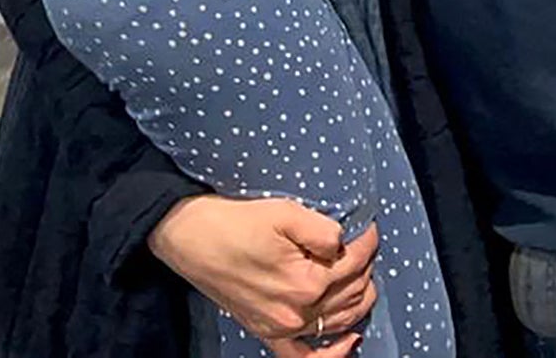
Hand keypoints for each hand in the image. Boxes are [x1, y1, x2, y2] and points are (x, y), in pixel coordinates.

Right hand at [149, 195, 378, 354]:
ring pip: (339, 321)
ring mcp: (282, 327)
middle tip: (361, 246)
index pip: (354, 262)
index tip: (367, 227)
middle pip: (352, 292)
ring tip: (361, 276)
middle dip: (365, 266)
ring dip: (357, 299)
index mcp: (305, 281)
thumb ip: (323, 230)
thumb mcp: (284, 212)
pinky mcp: (267, 332)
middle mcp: (297, 312)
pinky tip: (349, 340)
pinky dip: (332, 354)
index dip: (367, 241)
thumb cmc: (233, 220)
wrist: (188, 236)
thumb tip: (344, 242)